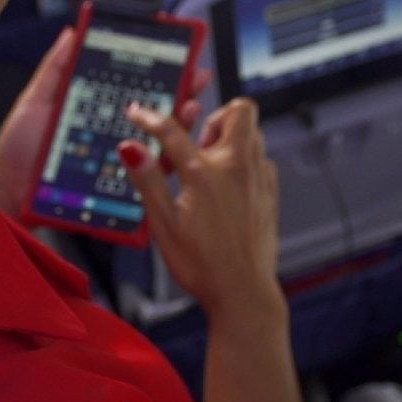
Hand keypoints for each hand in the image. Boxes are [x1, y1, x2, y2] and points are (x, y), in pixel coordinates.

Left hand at [0, 27, 210, 216]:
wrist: (10, 192)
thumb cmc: (19, 151)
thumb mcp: (36, 102)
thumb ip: (56, 68)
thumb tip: (72, 33)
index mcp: (98, 110)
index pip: (135, 85)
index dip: (159, 68)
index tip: (178, 50)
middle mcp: (114, 133)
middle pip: (157, 109)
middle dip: (182, 90)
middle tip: (196, 75)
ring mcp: (120, 158)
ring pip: (162, 140)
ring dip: (183, 122)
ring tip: (189, 105)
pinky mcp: (122, 186)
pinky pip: (153, 174)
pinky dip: (170, 159)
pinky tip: (177, 144)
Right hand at [121, 98, 282, 320]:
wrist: (242, 291)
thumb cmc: (203, 264)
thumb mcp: (164, 223)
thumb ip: (148, 180)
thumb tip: (132, 148)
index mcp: (205, 173)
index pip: (172, 132)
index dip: (150, 119)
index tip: (139, 115)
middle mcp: (238, 168)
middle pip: (239, 110)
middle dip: (215, 116)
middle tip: (197, 142)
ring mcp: (259, 179)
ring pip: (253, 133)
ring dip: (231, 138)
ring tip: (210, 166)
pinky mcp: (270, 193)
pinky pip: (262, 160)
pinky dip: (244, 162)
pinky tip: (228, 186)